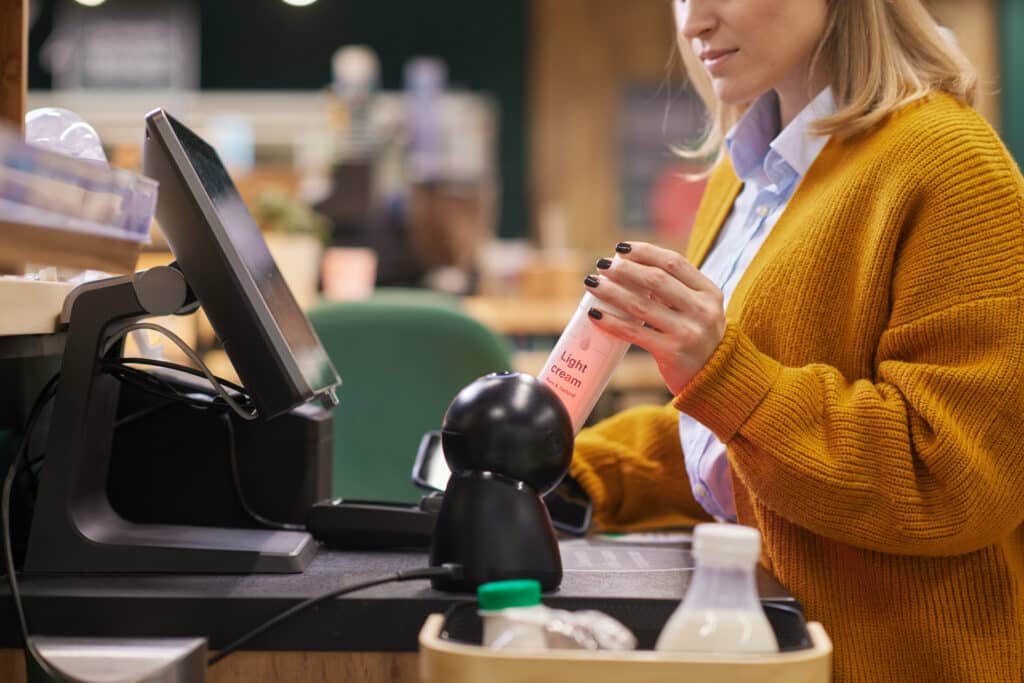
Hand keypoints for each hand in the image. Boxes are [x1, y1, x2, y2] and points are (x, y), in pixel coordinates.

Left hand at [585, 242, 725, 394]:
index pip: (674, 263)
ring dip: (612, 292)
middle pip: (656, 280)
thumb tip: (629, 268)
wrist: (715, 379)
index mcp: (710, 293)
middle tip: (602, 264)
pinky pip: (635, 333)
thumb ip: (675, 290)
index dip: (645, 252)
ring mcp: (688, 332)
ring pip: (641, 305)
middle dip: (625, 269)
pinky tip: (595, 315)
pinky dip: (612, 322)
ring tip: (592, 284)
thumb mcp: (699, 309)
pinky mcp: (672, 353)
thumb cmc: (698, 337)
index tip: (621, 248)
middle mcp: (702, 310)